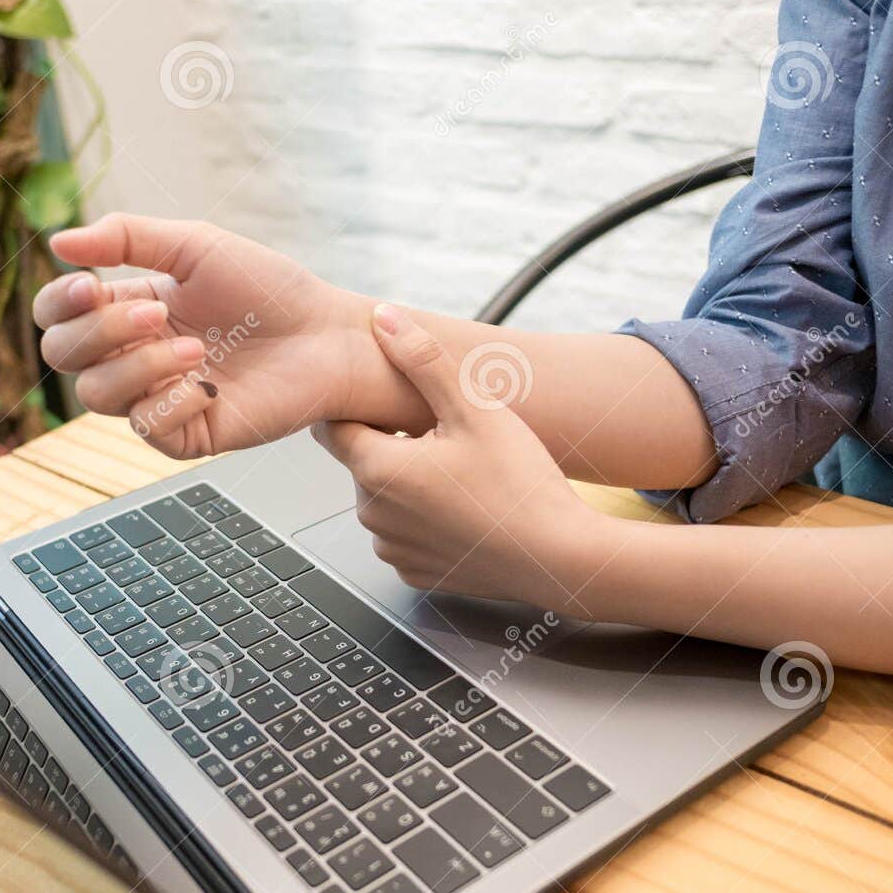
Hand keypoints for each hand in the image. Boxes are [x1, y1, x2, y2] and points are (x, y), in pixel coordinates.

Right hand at [34, 214, 405, 458]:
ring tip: (195, 348)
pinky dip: (170, 403)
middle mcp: (134, 356)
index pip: (56, 316)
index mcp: (127, 310)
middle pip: (64, 356)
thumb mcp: (195, 246)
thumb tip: (56, 242)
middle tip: (156, 313)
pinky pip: (147, 428)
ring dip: (138, 367)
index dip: (57, 303)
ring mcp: (157, 398)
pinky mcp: (188, 433)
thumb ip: (126, 237)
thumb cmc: (268, 289)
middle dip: (100, 331)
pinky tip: (210, 385)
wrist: (326, 335)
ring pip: (96, 396)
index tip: (89, 283)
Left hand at [316, 305, 595, 614]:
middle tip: (448, 437)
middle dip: (395, 444)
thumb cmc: (521, 486)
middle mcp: (373, 515)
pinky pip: (407, 534)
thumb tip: (383, 318)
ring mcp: (393, 549)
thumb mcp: (474, 408)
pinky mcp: (415, 573)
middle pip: (364, 462)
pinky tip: (466, 507)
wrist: (559, 558)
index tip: (389, 402)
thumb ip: (422, 360)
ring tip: (463, 474)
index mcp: (377, 470)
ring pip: (385, 499)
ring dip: (410, 482)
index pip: (333, 428)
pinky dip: (426, 519)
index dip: (359, 408)